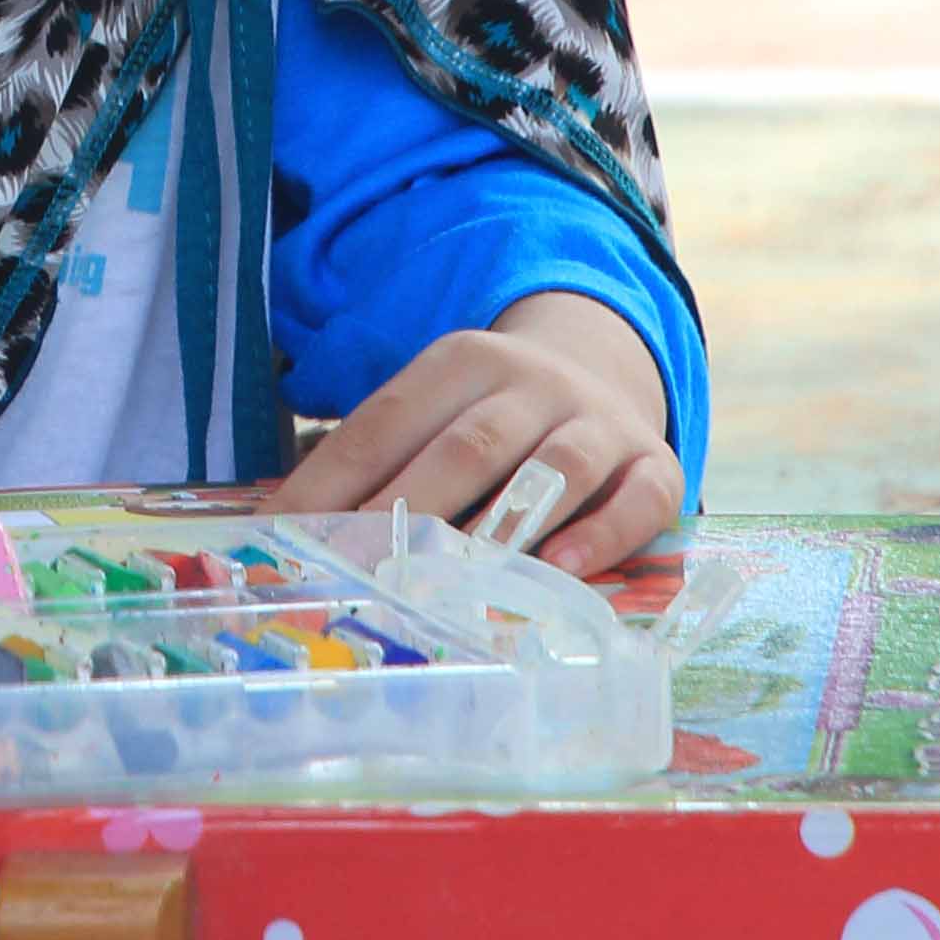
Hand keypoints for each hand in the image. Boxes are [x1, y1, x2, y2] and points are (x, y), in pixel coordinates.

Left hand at [269, 290, 682, 576]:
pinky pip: (638, 497)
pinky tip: (561, 570)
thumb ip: (381, 460)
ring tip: (459, 577)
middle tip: (364, 569)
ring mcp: (596, 422)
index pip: (386, 422)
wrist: (604, 369)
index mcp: (460, 362)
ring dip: (506, 523)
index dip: (332, 480)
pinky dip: (603, 534)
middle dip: (410, 508)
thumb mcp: (436, 409)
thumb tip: (290, 527)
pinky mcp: (653, 463)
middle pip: (467, 446)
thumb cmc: (490, 418)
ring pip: (554, 469)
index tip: (285, 534)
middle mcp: (531, 384)